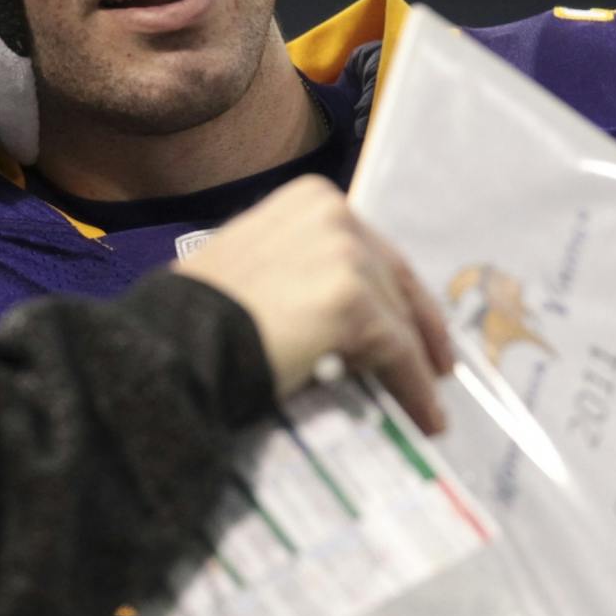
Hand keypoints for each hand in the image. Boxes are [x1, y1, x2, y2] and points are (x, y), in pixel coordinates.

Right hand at [174, 176, 453, 433]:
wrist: (179, 342)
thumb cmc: (197, 313)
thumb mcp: (253, 263)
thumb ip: (299, 266)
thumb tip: (332, 306)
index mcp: (308, 199)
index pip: (370, 248)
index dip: (395, 290)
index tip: (413, 323)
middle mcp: (333, 215)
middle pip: (393, 278)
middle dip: (418, 325)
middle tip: (436, 365)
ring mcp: (344, 255)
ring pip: (398, 317)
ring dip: (416, 365)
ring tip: (427, 403)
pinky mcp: (352, 303)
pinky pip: (398, 353)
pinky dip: (414, 388)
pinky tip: (424, 417)